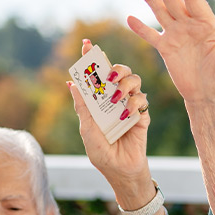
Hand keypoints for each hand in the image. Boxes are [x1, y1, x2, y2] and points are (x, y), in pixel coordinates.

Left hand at [68, 39, 150, 187]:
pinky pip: (142, 100)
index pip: (97, 74)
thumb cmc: (102, 154)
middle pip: (119, 71)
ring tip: (118, 98)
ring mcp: (130, 106)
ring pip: (134, 80)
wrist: (121, 172)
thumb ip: (82, 107)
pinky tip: (126, 116)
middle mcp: (115, 100)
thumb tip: (72, 84)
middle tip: (110, 76)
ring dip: (126, 84)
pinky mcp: (142, 116)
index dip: (91, 57)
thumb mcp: (88, 130)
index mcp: (99, 101)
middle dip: (115, 68)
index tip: (85, 43)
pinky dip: (134, 104)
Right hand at [128, 0, 214, 103]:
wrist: (208, 97)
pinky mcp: (167, 50)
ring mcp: (177, 37)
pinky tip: (130, 18)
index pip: (194, 0)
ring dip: (151, 0)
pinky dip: (141, 28)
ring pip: (162, 13)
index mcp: (207, 24)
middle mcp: (190, 27)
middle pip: (175, 2)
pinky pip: (151, 36)